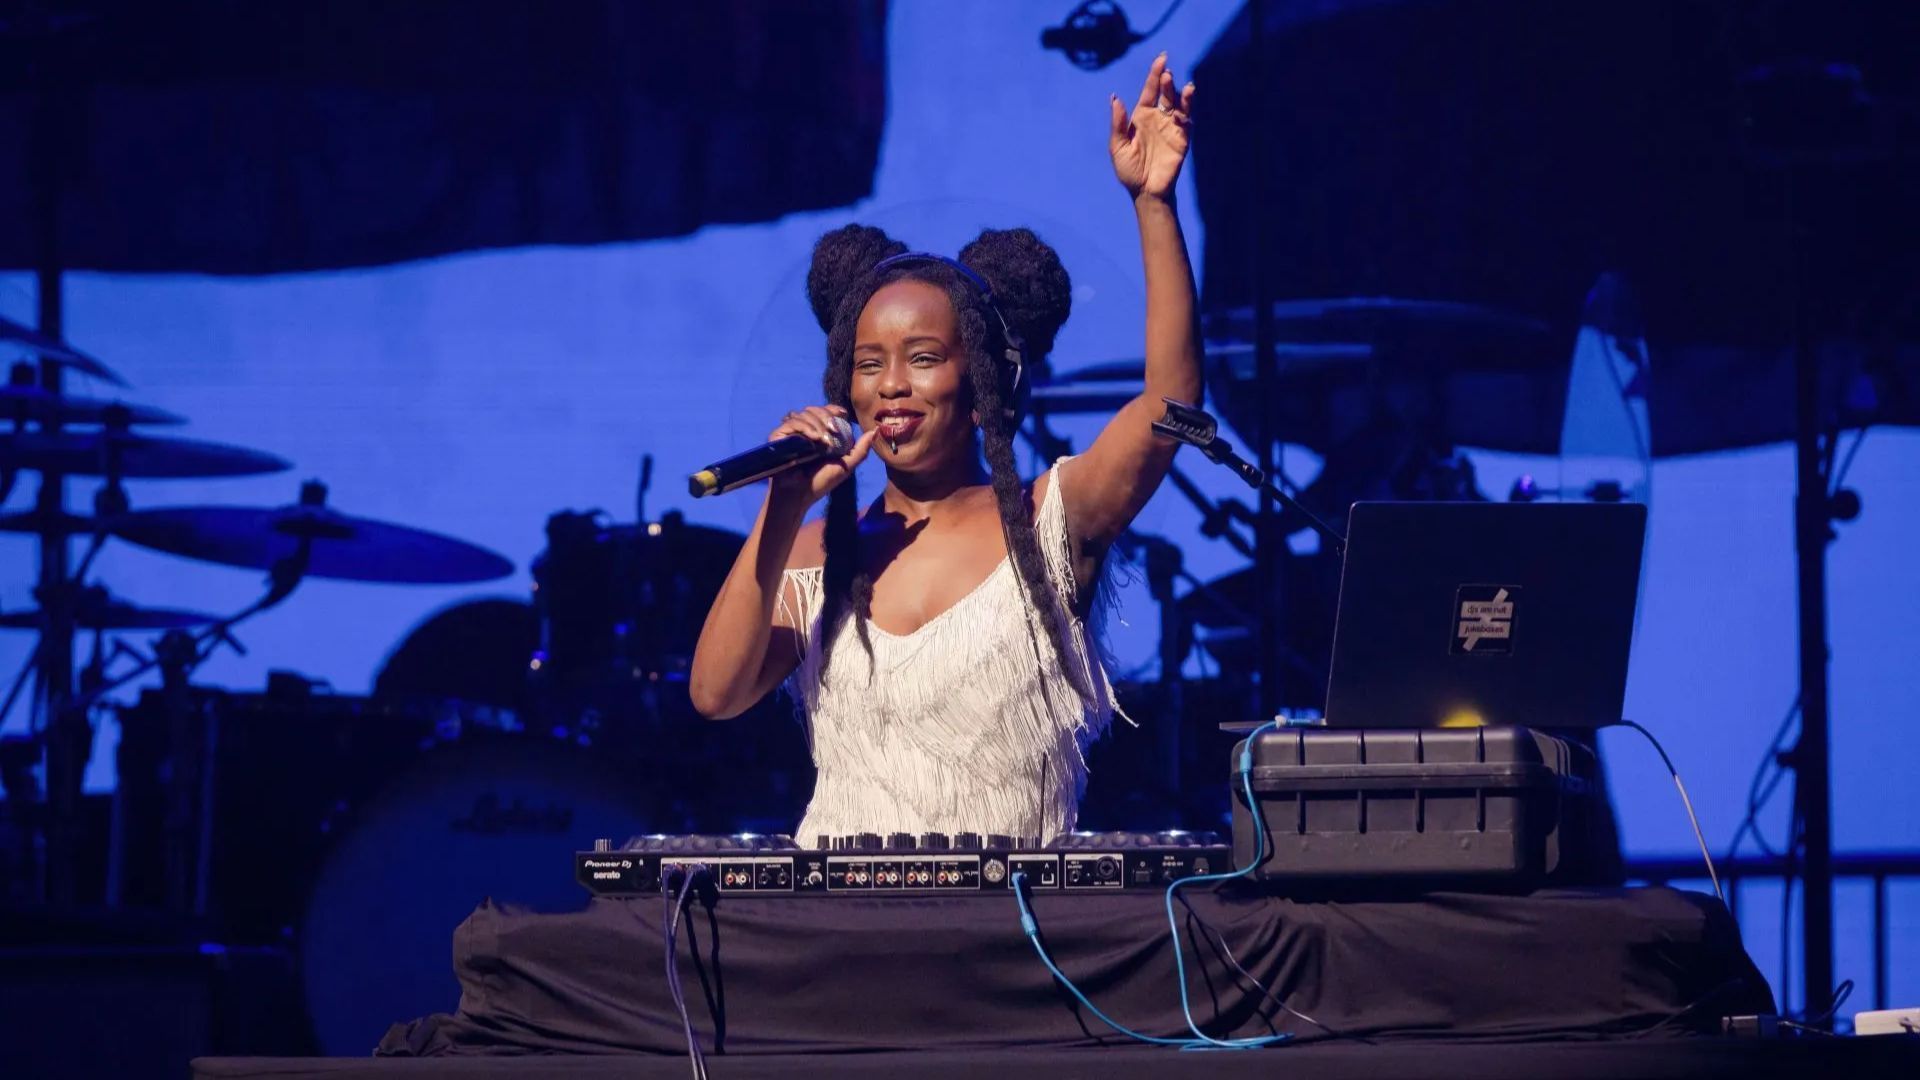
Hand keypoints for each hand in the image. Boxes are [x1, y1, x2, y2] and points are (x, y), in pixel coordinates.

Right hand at [767, 404, 876, 505]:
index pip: (824, 412)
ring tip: (823, 441)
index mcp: (818, 435)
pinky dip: (805, 427)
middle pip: (814, 409)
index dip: (832, 409)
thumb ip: (861, 449)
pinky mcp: (778, 436)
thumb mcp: (846, 466)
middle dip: (826, 416)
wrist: (799, 495)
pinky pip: (791, 421)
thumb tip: (875, 431)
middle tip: (833, 431)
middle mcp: (803, 432)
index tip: (842, 414)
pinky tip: (813, 438)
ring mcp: (790, 433)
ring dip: (817, 423)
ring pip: (803, 414)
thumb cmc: (821, 483)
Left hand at [1109, 52, 1192, 201]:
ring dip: (1180, 94)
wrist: (1145, 191)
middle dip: (1167, 82)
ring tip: (1180, 86)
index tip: (1161, 58)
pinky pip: (1186, 121)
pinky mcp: (1182, 139)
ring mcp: (1171, 127)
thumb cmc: (1128, 170)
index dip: (1155, 74)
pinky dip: (1186, 111)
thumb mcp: (1118, 146)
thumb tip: (1115, 97)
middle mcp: (1158, 118)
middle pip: (1165, 94)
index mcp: (1141, 116)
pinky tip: (1183, 106)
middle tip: (1166, 73)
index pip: (1150, 90)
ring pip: (1179, 104)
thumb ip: (1118, 123)